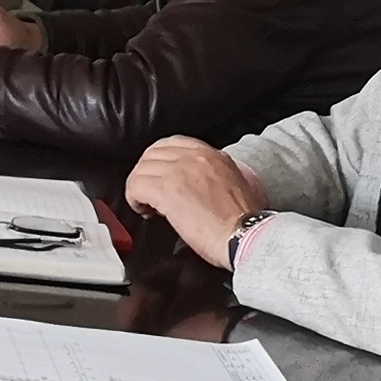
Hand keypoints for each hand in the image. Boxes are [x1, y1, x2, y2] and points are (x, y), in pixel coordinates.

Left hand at [129, 137, 265, 266]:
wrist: (246, 237)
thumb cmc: (246, 222)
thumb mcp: (240, 185)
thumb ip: (220, 175)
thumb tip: (204, 184)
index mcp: (213, 155)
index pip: (173, 144)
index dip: (161, 161)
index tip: (160, 175)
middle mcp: (194, 157)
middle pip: (152, 154)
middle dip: (147, 173)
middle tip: (149, 192)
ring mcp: (178, 171)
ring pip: (141, 169)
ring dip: (139, 187)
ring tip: (147, 205)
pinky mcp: (165, 190)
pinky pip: (135, 186)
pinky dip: (134, 199)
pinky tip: (144, 210)